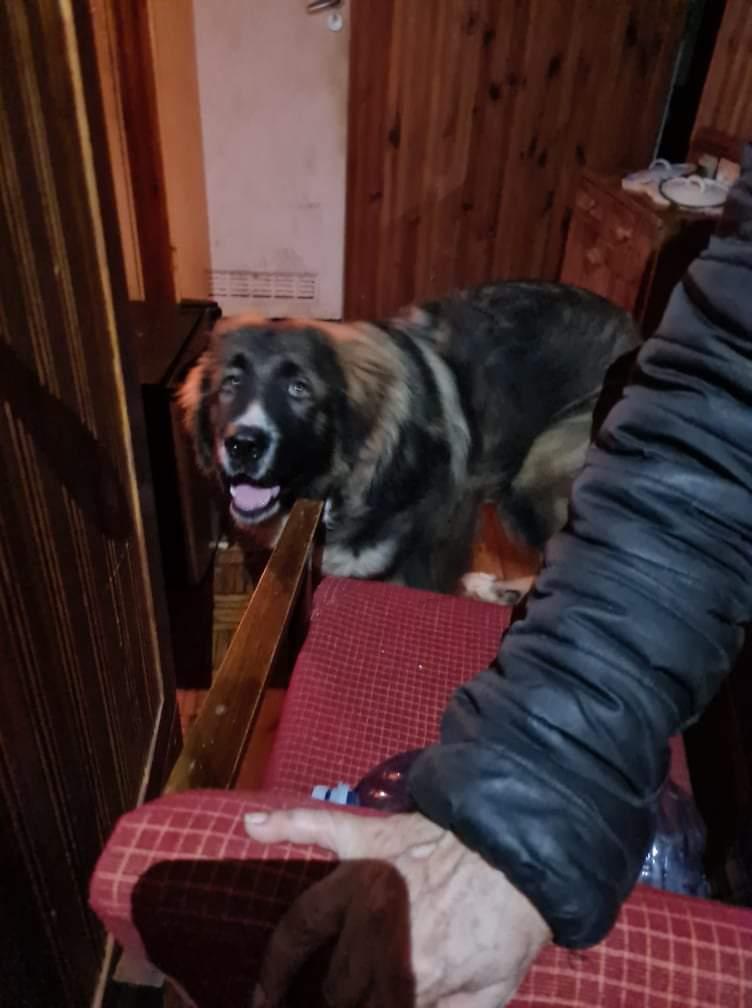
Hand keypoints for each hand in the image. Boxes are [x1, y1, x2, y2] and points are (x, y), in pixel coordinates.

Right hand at [245, 808, 549, 1007]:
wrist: (525, 848)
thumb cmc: (509, 922)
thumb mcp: (492, 992)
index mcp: (408, 973)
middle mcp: (375, 927)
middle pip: (333, 984)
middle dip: (330, 1004)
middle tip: (323, 1004)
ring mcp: (365, 878)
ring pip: (306, 924)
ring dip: (282, 961)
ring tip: (264, 993)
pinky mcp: (367, 837)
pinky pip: (317, 828)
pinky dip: (284, 826)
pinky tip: (252, 826)